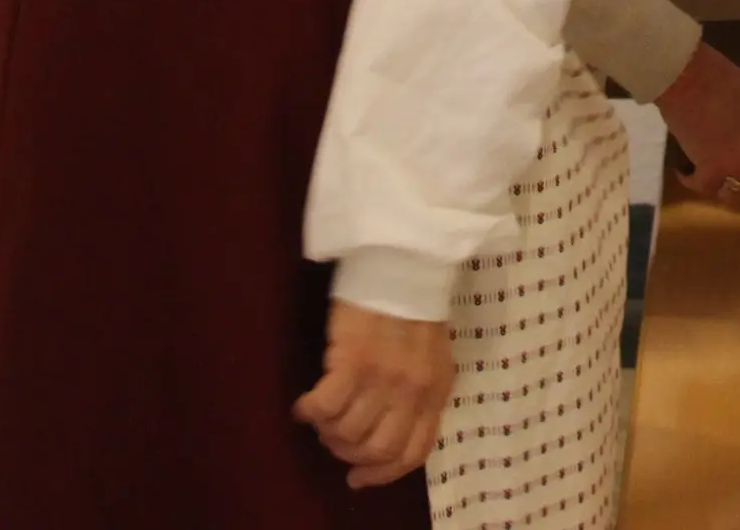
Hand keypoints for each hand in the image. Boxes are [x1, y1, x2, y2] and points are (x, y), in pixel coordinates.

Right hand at [294, 300, 450, 489]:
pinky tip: (304, 404)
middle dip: (348, 453)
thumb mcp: (432, 359)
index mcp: (436, 391)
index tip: (357, 477)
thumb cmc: (414, 308)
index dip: (382, 474)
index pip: (412, 453)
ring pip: (347, 432)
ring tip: (320, 415)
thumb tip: (388, 433)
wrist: (404, 262)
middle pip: (376, 450)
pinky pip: (325, 407)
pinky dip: (310, 412)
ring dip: (327, 431)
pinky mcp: (353, 361)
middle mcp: (412, 391)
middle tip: (333, 438)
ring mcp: (383, 377)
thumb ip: (419, 396)